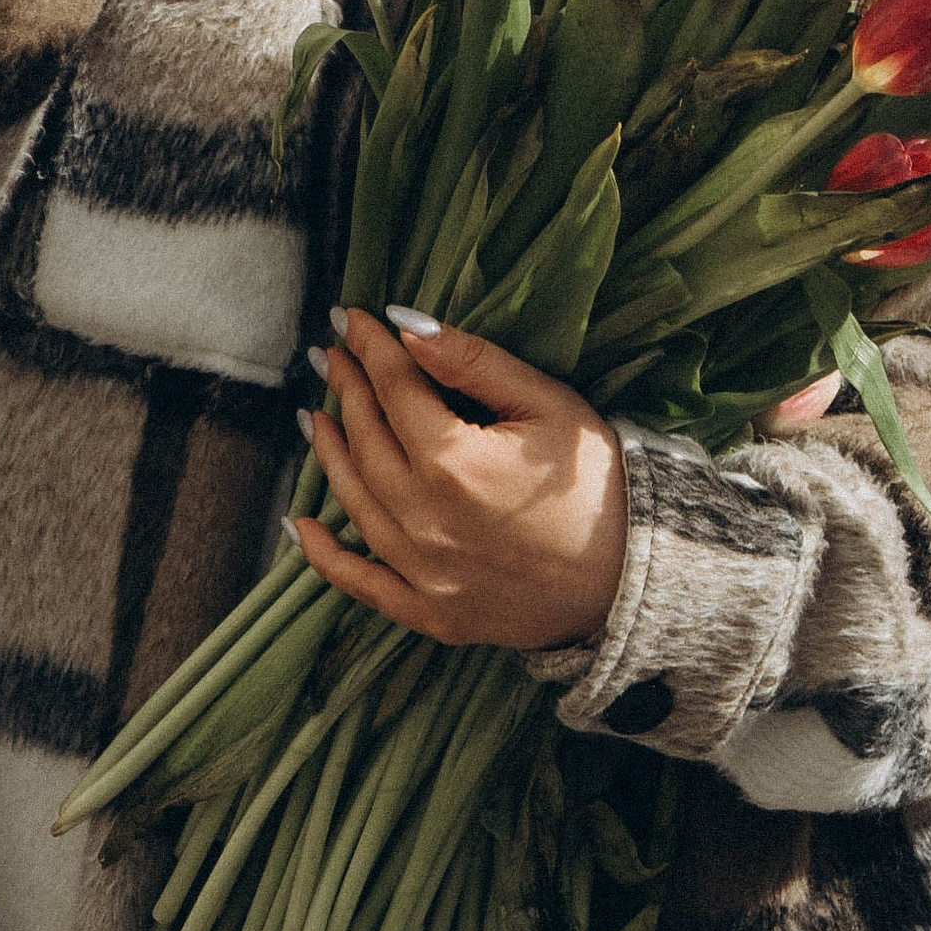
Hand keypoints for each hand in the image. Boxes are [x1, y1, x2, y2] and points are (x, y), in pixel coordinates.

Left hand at [293, 311, 628, 652]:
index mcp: (455, 462)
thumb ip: (472, 363)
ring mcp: (424, 573)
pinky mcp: (431, 613)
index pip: (394, 389)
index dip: (369, 347)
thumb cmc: (597, 480)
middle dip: (347, 389)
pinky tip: (297, 526)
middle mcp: (426, 520)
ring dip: (328, 453)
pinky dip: (323, 556)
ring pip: (355, 501)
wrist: (633, 576)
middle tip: (331, 355)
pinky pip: (361, 585)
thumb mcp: (546, 403)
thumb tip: (407, 325)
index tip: (348, 317)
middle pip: (367, 440)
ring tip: (315, 413)